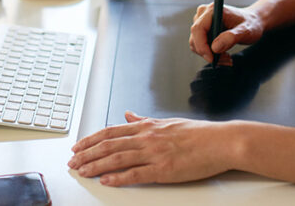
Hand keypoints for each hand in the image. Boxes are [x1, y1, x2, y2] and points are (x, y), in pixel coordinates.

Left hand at [68, 112, 232, 185]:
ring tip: (82, 172)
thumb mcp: (167, 122)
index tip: (77, 147)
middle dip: (87, 154)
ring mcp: (155, 153)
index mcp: (147, 126)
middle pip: (109, 144)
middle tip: (72, 162)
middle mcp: (147, 138)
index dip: (91, 139)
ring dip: (96, 165)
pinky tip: (106, 181)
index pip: (111, 131)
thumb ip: (144, 120)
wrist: (221, 142)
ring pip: (117, 158)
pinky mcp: (164, 170)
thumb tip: (128, 113)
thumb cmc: (198, 134)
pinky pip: (136, 174)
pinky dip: (118, 178)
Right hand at [189, 3, 264, 64]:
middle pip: (195, 38)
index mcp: (212, 10)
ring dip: (209, 55)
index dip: (202, 46)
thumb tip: (214, 48)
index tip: (212, 59)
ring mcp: (201, 20)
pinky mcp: (202, 29)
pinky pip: (199, 45)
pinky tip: (223, 55)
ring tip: (227, 58)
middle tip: (226, 60)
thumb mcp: (246, 31)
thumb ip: (231, 37)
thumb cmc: (251, 24)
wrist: (252, 21)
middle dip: (208, 53)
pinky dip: (209, 53)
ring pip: (196, 43)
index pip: (198, 29)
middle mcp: (203, 13)